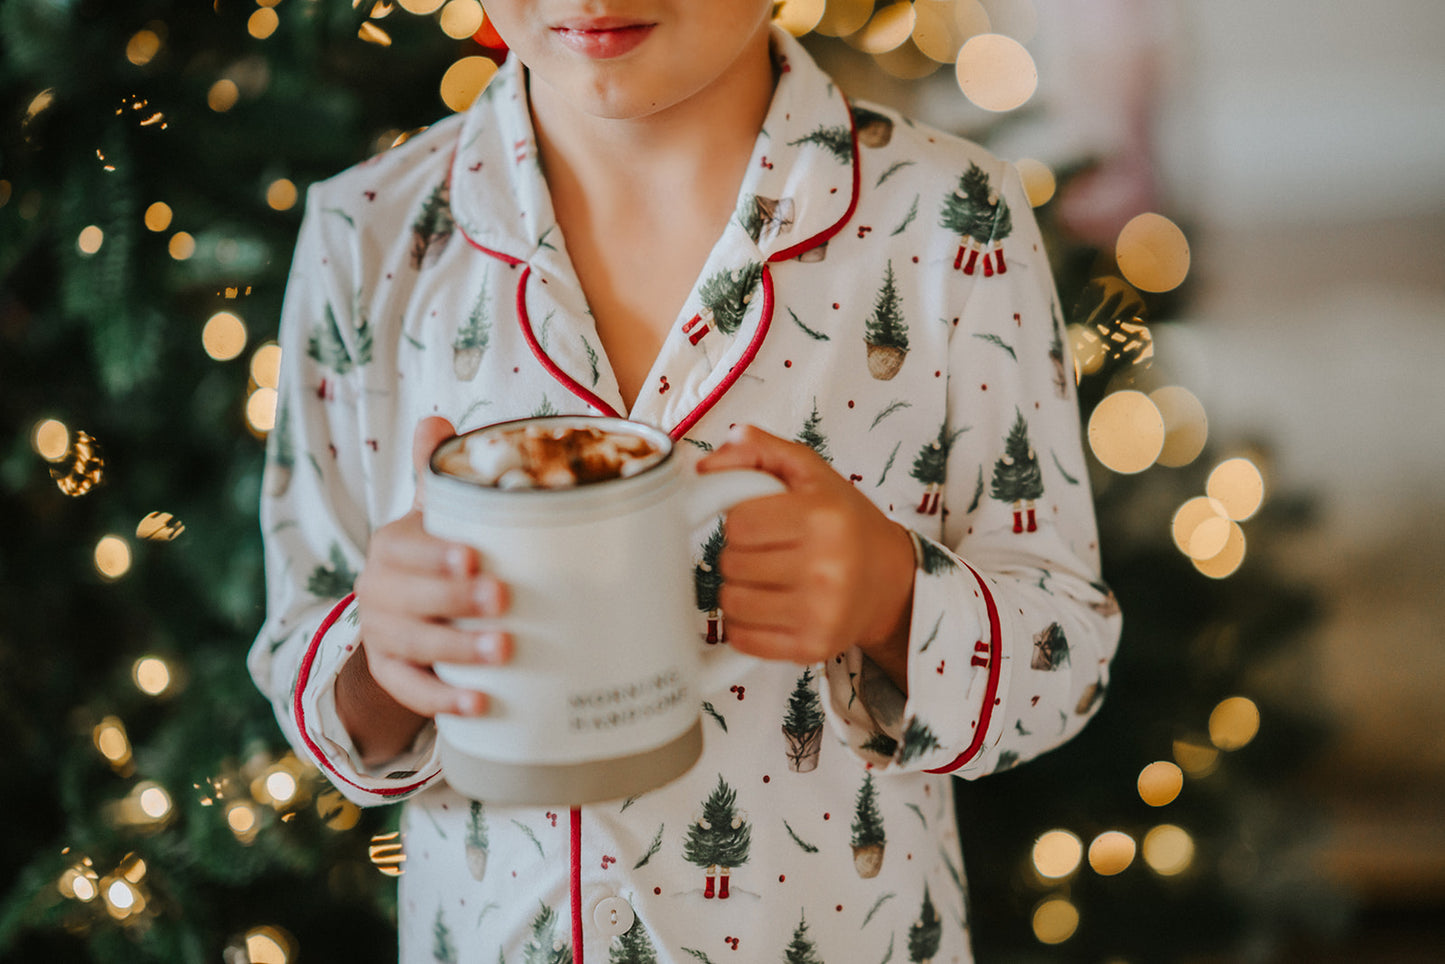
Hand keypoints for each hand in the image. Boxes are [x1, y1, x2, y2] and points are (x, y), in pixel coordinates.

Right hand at [341, 417, 511, 762]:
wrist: (407, 612)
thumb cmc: (437, 554)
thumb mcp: (436, 514)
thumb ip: (438, 474)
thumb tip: (438, 420)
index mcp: (392, 546)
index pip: (405, 549)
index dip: (435, 555)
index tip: (473, 557)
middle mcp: (379, 590)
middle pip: (409, 600)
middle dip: (455, 602)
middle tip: (503, 602)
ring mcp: (382, 635)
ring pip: (413, 646)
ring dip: (458, 652)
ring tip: (504, 652)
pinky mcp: (391, 673)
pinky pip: (410, 691)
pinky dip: (442, 700)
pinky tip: (479, 703)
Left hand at [696, 425, 914, 686]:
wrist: (891, 580)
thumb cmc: (845, 522)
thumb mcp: (810, 472)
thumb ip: (759, 450)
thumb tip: (706, 463)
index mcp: (822, 517)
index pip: (738, 523)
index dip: (740, 521)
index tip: (759, 522)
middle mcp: (825, 567)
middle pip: (731, 563)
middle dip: (739, 554)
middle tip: (766, 551)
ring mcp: (820, 613)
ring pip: (730, 603)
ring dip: (737, 589)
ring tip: (764, 579)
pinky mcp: (812, 647)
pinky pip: (742, 639)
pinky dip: (743, 623)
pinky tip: (767, 607)